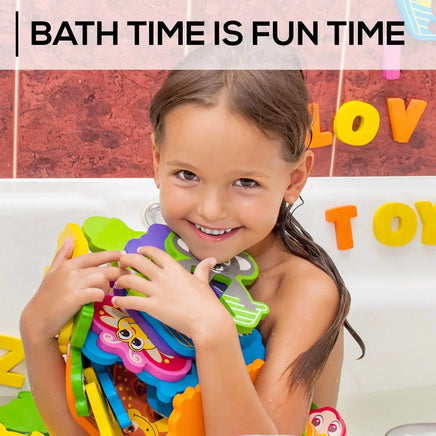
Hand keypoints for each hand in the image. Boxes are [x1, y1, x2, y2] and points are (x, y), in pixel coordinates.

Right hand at [20, 237, 128, 340]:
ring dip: (107, 287)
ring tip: (104, 293)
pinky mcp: (76, 298)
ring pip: (102, 280)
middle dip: (118, 272)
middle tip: (127, 276)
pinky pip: (97, 293)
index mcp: (69, 265)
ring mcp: (74, 285)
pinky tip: (98, 299)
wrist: (37, 319)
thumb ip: (63, 255)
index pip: (95, 256)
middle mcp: (72, 272)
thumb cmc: (47, 297)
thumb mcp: (53, 272)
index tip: (123, 255)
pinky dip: (101, 296)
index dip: (111, 255)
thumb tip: (69, 239)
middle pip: (103, 269)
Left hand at [112, 246, 233, 341]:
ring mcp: (156, 291)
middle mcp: (163, 276)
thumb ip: (202, 269)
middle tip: (121, 264)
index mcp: (175, 269)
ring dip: (120, 280)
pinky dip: (121, 300)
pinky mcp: (152, 307)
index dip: (145, 250)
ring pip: (130, 279)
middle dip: (126, 260)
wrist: (207, 320)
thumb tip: (211, 259)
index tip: (139, 251)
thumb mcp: (203, 281)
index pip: (156, 253)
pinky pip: (131, 301)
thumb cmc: (206, 302)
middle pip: (138, 261)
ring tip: (117, 283)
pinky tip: (116, 300)